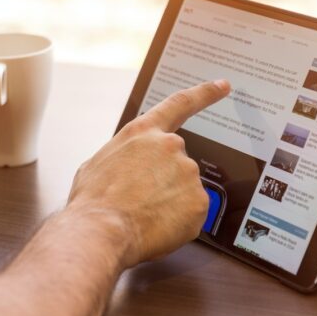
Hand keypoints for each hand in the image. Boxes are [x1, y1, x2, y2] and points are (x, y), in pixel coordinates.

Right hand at [67, 80, 230, 267]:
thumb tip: (129, 168)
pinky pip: (192, 212)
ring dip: (169, 201)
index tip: (223, 86)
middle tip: (140, 200)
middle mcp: (170, 146)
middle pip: (177, 163)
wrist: (101, 229)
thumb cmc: (94, 199)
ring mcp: (188, 173)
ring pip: (184, 189)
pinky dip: (178, 221)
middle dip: (163, 181)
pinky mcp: (200, 201)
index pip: (180, 104)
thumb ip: (125, 156)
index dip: (205, 94)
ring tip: (142, 214)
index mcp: (143, 132)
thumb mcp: (98, 163)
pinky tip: (156, 225)